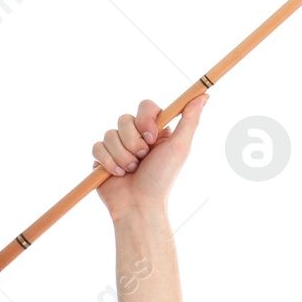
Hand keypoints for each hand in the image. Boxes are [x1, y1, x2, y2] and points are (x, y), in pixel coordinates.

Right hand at [93, 92, 208, 219]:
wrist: (139, 205)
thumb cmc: (162, 179)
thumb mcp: (180, 148)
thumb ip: (190, 120)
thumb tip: (204, 95)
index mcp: (155, 131)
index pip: (145, 106)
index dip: (145, 119)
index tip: (151, 136)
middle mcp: (136, 136)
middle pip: (124, 118)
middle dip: (133, 142)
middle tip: (143, 158)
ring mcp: (117, 146)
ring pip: (109, 134)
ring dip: (123, 156)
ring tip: (132, 170)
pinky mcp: (102, 158)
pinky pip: (97, 147)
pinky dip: (108, 162)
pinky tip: (118, 174)